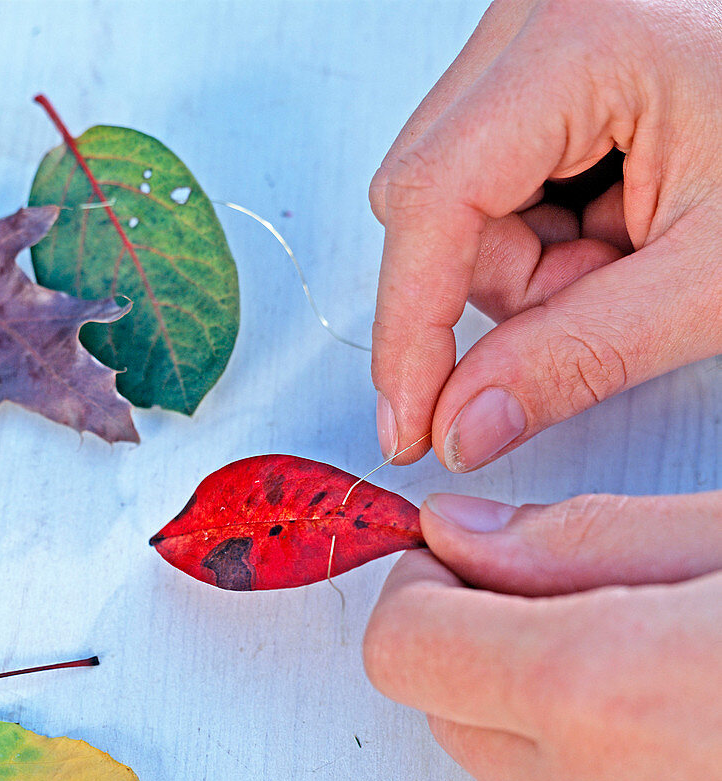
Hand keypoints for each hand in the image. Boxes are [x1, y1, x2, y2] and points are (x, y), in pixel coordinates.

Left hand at [362, 490, 721, 780]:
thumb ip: (582, 538)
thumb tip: (463, 532)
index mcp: (599, 695)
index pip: (400, 646)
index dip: (422, 589)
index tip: (462, 561)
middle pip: (450, 711)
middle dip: (486, 646)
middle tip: (582, 601)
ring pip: (524, 773)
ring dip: (559, 716)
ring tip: (668, 668)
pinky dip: (616, 774)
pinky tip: (695, 730)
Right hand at [369, 0, 721, 469]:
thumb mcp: (713, 277)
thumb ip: (581, 355)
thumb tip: (466, 421)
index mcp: (586, 42)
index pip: (435, 196)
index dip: (409, 325)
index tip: (409, 419)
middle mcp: (538, 19)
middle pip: (432, 197)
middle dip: (503, 282)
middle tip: (604, 290)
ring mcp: (534, 36)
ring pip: (451, 195)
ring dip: (524, 259)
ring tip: (629, 244)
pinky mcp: (540, 62)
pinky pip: (483, 174)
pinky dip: (538, 225)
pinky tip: (612, 215)